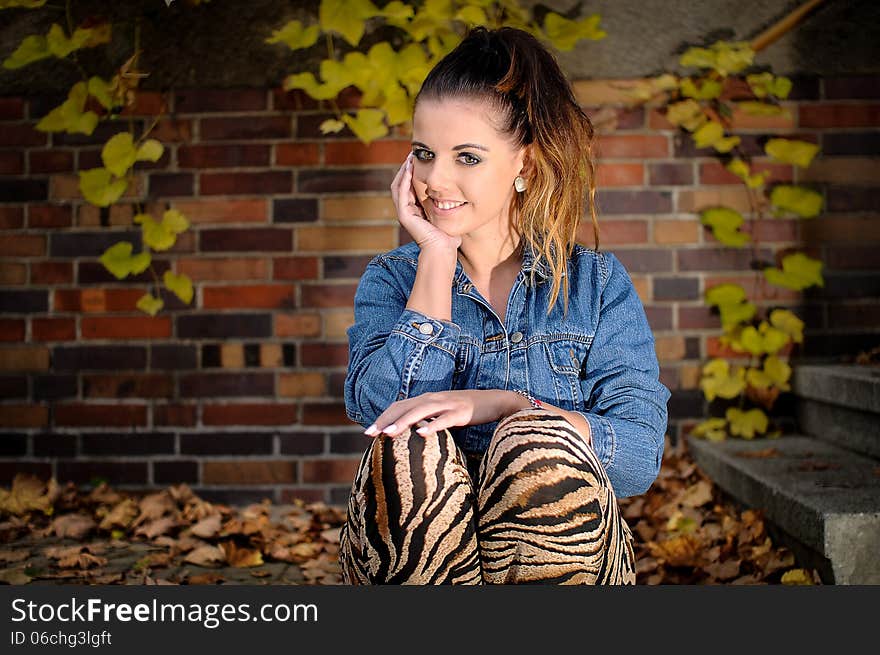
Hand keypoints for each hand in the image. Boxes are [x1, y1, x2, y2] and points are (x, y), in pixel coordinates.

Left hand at [363, 390, 507, 437]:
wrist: (495, 401)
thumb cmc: (467, 410)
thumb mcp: (442, 413)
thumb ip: (427, 420)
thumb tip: (411, 434)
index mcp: (427, 399)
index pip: (399, 406)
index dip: (382, 417)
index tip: (368, 432)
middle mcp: (433, 399)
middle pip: (404, 407)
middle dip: (385, 420)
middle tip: (369, 434)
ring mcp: (447, 404)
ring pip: (420, 412)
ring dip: (402, 422)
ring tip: (387, 433)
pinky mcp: (461, 412)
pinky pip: (444, 419)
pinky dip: (432, 426)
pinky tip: (421, 434)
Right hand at [390, 152, 460, 252]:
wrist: (443, 251)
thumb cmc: (449, 237)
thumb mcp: (448, 215)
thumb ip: (449, 205)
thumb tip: (460, 194)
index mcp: (415, 210)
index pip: (410, 186)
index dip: (413, 172)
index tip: (421, 158)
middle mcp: (407, 211)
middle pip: (401, 184)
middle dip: (406, 168)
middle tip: (413, 153)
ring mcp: (404, 213)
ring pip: (398, 186)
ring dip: (403, 171)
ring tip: (410, 157)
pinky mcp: (404, 215)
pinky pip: (401, 193)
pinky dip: (404, 179)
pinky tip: (410, 168)